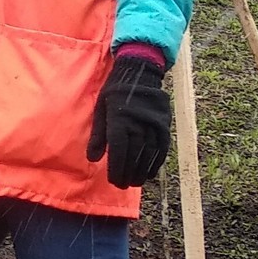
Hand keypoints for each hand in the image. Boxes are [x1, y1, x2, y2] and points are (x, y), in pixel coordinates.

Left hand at [87, 47, 170, 186]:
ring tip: (135, 182)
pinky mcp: (164, 124)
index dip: (116, 169)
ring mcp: (153, 125)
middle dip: (127, 173)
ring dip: (142, 171)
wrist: (139, 72)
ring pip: (148, 154)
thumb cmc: (115, 92)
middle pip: (133, 156)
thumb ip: (98, 135)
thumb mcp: (101, 109)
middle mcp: (138, 124)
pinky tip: (151, 173)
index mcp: (119, 120)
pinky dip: (156, 162)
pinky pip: (162, 148)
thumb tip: (93, 159)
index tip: (113, 181)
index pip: (119, 151)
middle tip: (123, 185)